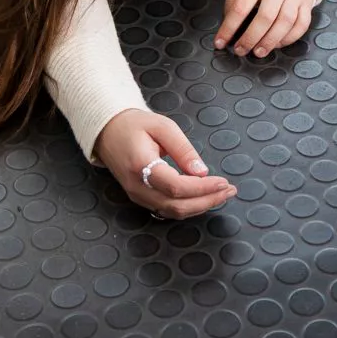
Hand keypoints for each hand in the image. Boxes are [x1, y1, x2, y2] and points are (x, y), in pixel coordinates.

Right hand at [95, 109, 235, 218]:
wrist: (107, 131)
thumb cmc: (133, 125)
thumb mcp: (162, 127)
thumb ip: (183, 149)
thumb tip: (202, 171)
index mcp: (141, 166)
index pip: (176, 187)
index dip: (203, 189)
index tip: (223, 182)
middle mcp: (137, 186)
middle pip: (176, 206)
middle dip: (207, 201)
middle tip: (228, 191)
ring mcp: (137, 195)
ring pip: (172, 212)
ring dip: (199, 206)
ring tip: (221, 194)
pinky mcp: (140, 197)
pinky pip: (166, 209)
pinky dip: (187, 207)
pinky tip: (203, 197)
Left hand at [218, 0, 317, 57]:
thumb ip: (234, 3)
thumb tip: (229, 29)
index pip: (241, 7)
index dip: (229, 28)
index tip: (220, 42)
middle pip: (265, 17)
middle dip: (250, 38)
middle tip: (240, 50)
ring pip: (285, 23)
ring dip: (270, 42)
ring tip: (258, 52)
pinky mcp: (307, 2)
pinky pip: (301, 25)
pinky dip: (289, 39)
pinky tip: (277, 44)